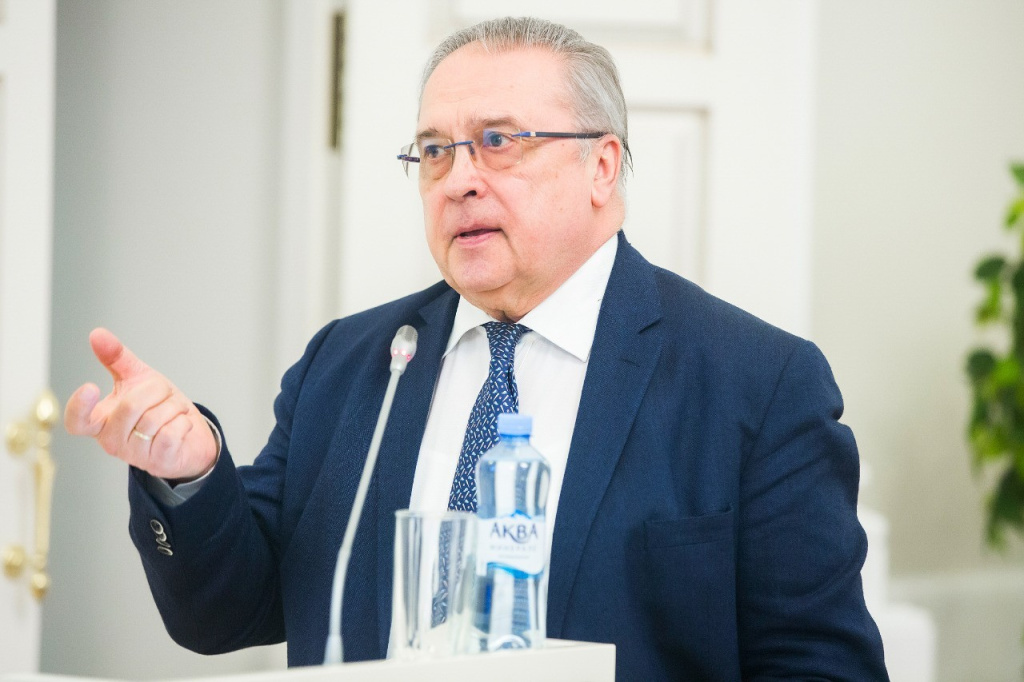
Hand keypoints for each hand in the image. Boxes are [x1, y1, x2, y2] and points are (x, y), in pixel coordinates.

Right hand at [64, 328, 217, 481]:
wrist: (190, 437)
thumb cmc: (158, 407)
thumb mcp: (137, 379)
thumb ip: (116, 358)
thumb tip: (97, 334)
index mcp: (101, 421)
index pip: (78, 421)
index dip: (79, 407)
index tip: (90, 386)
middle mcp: (112, 441)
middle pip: (131, 406)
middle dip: (156, 389)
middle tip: (164, 392)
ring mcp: (134, 454)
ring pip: (155, 418)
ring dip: (174, 405)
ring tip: (174, 410)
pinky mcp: (158, 462)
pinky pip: (172, 433)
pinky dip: (183, 421)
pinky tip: (182, 424)